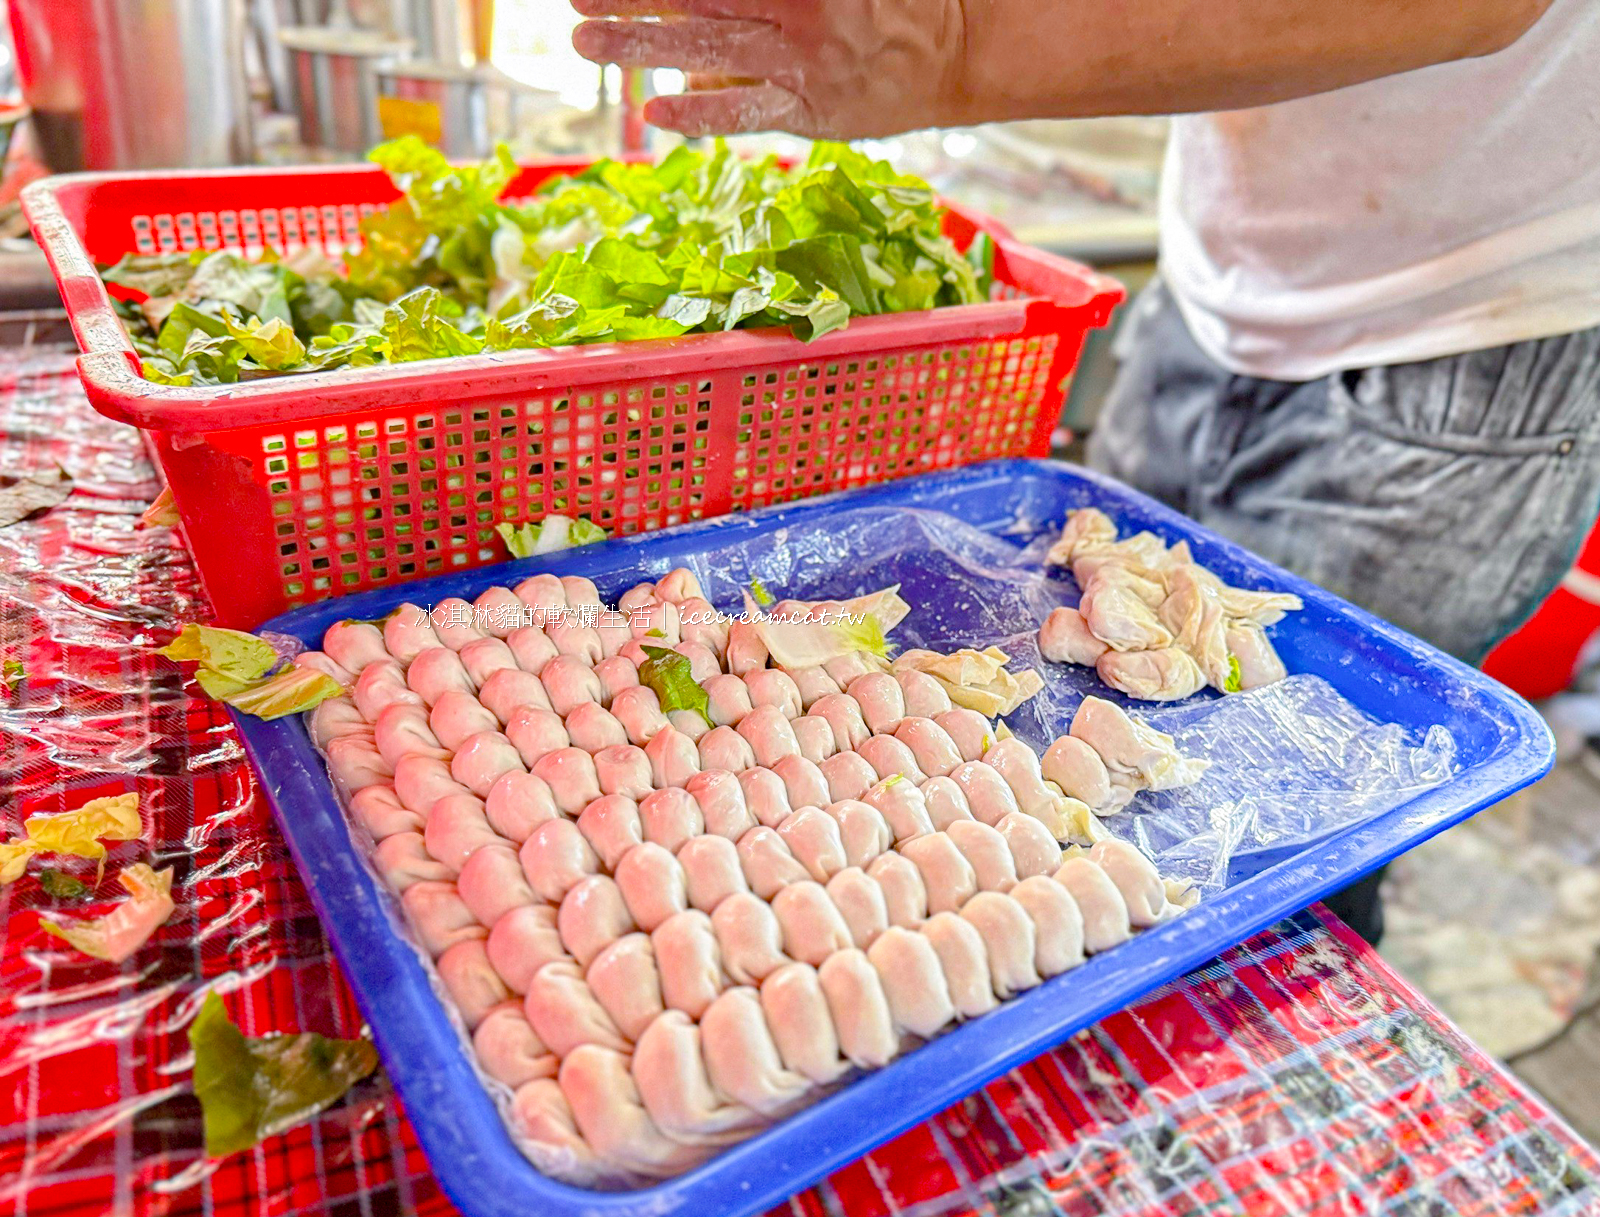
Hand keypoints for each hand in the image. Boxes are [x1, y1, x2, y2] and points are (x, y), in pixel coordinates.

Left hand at [569, 0, 971, 139]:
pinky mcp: (813, 112)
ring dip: (639, 45)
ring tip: (582, 40)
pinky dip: (698, 114)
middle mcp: (800, 10)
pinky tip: (652, 113)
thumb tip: (707, 11)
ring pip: (708, 48)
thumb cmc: (889, 1)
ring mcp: (804, 63)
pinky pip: (747, 114)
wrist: (960, 51)